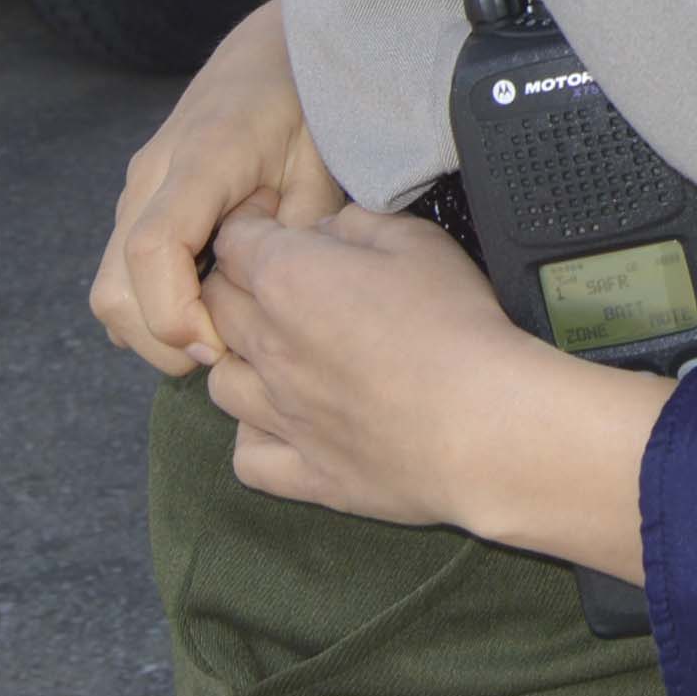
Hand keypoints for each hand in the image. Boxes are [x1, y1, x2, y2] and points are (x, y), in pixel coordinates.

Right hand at [91, 0, 348, 375]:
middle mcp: (152, 176)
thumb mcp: (323, 159)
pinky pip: (120, 276)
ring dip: (152, 330)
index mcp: (203, 158)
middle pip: (115, 288)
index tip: (218, 346)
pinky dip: (149, 307)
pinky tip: (205, 306)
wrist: (269, 51)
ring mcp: (137, 190)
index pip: (154, 248)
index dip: (174, 313)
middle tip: (226, 354)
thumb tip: (271, 296)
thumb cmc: (305, 103)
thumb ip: (297, 226)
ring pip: (109, 289)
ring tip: (218, 334)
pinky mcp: (138, 204)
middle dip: (162, 340)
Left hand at [204, 206, 667, 577]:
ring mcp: (280, 416)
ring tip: (276, 356)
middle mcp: (268, 347)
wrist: (481, 424)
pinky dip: (255, 437)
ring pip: (219, 382)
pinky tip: (287, 423)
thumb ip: (359, 223)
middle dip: (235, 286)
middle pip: (215, 307)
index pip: (233, 242)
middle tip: (278, 283)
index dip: (251, 226)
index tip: (274, 226)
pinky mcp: (303, 472)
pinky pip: (247, 456)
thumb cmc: (455, 323)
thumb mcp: (418, 240)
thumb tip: (327, 229)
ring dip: (238, 361)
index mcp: (288, 279)